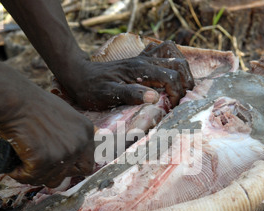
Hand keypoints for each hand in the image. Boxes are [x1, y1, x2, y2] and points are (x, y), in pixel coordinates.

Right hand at [0, 89, 94, 187]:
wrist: (12, 99)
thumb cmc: (30, 104)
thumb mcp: (62, 115)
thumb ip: (70, 135)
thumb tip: (66, 157)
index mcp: (86, 131)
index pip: (87, 165)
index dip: (70, 167)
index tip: (56, 164)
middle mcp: (80, 143)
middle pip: (70, 175)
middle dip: (53, 172)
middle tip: (37, 163)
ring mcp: (64, 153)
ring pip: (51, 180)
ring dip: (36, 174)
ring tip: (22, 160)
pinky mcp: (44, 160)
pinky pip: (31, 178)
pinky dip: (19, 174)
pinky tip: (13, 163)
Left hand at [58, 40, 194, 109]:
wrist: (78, 75)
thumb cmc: (91, 89)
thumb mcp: (108, 96)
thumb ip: (131, 94)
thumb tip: (155, 97)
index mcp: (139, 70)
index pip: (170, 78)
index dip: (177, 93)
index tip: (173, 107)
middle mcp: (144, 60)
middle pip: (177, 64)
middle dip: (185, 81)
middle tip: (183, 98)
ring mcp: (142, 58)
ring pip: (173, 55)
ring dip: (182, 69)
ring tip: (182, 86)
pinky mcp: (140, 59)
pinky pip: (162, 51)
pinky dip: (172, 60)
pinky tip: (170, 73)